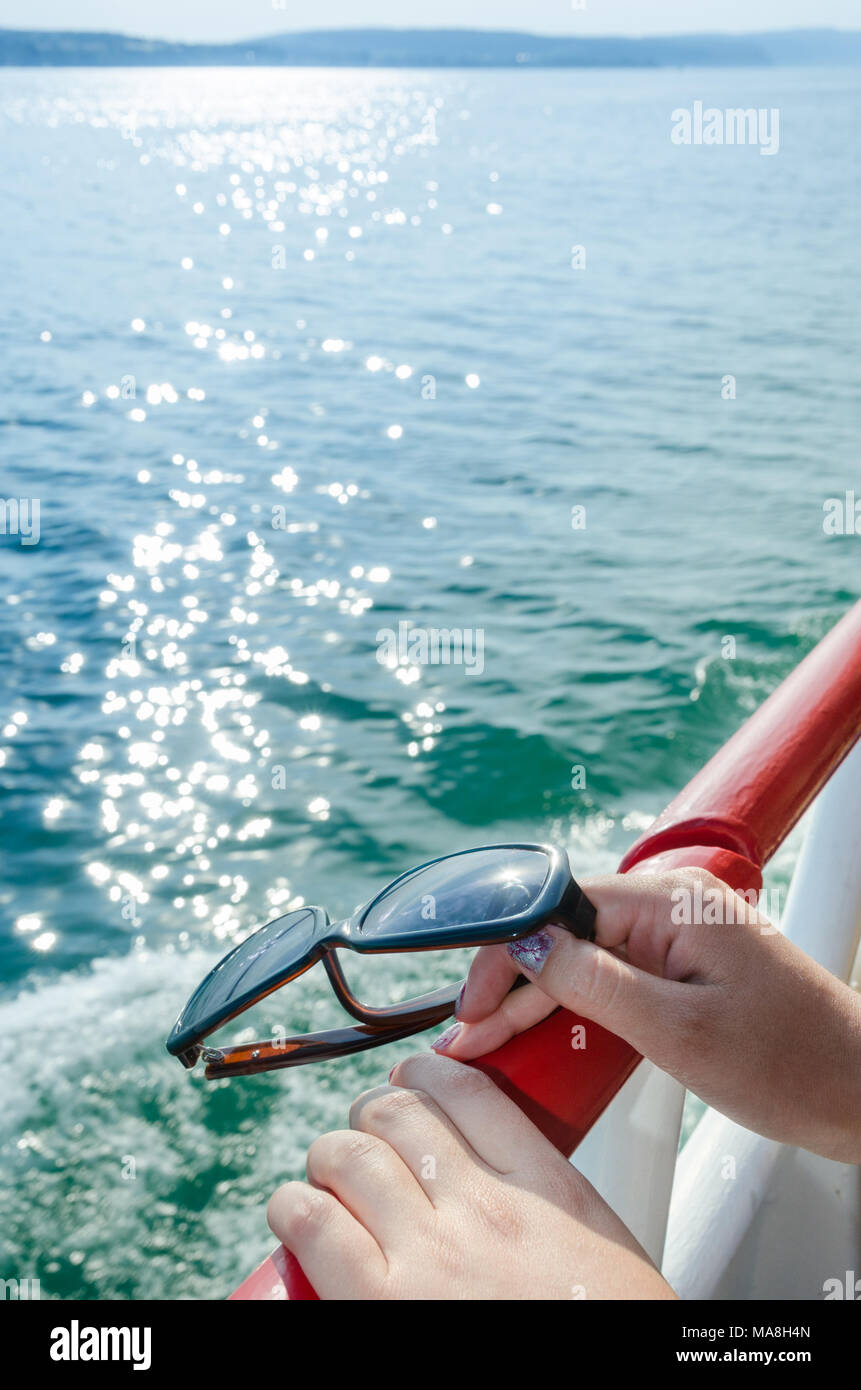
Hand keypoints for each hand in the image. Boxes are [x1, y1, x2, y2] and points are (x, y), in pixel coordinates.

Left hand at [267, 1051, 674, 1299]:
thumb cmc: (602, 1331)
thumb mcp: (603, 1251)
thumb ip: (551, 1204)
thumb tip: (504, 1182)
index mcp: (548, 1192)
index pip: (468, 1091)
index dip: (425, 1075)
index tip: (411, 1083)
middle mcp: (485, 1210)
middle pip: (398, 1112)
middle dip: (371, 1117)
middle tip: (368, 1143)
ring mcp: (429, 1255)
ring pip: (348, 1154)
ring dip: (330, 1159)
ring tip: (330, 1182)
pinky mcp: (379, 1305)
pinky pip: (313, 1222)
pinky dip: (293, 1209)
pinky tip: (298, 1218)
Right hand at [436, 869, 860, 1162]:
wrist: (859, 1090)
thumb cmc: (791, 1064)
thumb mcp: (679, 1032)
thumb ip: (596, 983)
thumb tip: (528, 947)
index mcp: (672, 901)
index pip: (558, 906)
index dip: (505, 953)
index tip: (471, 1004)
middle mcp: (672, 904)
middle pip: (565, 930)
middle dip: (511, 983)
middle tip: (468, 1039)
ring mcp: (679, 933)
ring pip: (583, 953)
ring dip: (536, 996)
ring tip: (487, 1041)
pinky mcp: (684, 963)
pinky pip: (611, 971)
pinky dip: (572, 1003)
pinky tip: (537, 1029)